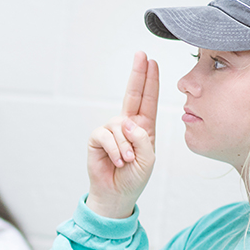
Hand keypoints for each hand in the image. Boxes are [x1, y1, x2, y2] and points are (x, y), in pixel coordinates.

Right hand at [87, 51, 158, 217]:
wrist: (117, 195)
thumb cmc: (135, 177)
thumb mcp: (148, 158)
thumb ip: (142, 138)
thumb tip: (125, 121)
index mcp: (144, 127)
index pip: (148, 99)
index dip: (150, 81)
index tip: (152, 62)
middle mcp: (127, 124)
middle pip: (132, 94)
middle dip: (137, 74)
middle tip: (141, 55)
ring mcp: (112, 130)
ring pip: (119, 126)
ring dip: (126, 146)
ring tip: (128, 161)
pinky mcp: (97, 139)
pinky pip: (105, 135)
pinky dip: (114, 149)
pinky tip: (117, 161)